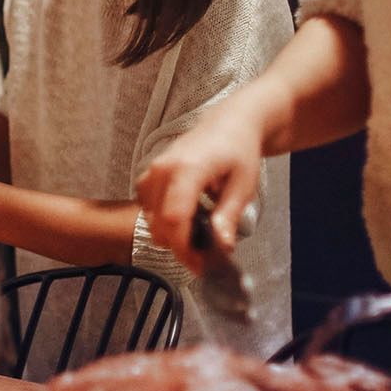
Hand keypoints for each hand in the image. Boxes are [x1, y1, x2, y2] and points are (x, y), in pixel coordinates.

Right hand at [134, 106, 266, 276]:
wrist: (229, 124)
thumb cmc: (240, 152)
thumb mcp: (243, 186)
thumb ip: (229, 216)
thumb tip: (221, 246)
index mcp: (189, 170)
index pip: (175, 219)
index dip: (184, 248)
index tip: (199, 266)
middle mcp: (163, 169)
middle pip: (159, 223)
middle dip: (179, 246)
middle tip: (204, 255)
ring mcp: (153, 170)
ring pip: (150, 218)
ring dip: (170, 234)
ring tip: (197, 236)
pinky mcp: (149, 173)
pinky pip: (147, 207)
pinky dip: (161, 220)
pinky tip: (184, 220)